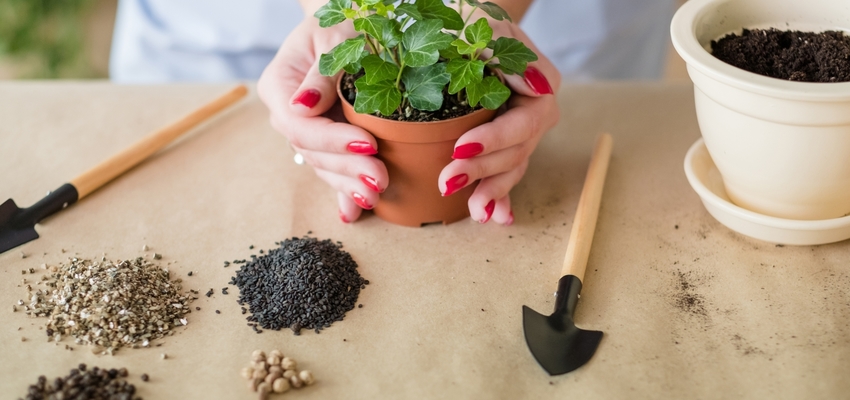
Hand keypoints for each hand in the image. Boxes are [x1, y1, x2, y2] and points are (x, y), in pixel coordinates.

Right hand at [258, 18, 387, 222]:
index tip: (368, 143)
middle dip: (347, 168)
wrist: (349, 25)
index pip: (300, 125)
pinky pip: (334, 170)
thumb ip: (321, 73)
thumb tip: (301, 107)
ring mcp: (308, 131)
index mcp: (280, 88)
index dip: (332, 140)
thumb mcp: (335, 38)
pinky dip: (344, 191)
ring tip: (376, 196)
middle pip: (313, 152)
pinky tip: (354, 213)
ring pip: (324, 166)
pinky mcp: (327, 141)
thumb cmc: (344, 23)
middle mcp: (289, 115)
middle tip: (380, 179)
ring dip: (349, 184)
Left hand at [438, 19, 560, 224]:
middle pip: (517, 150)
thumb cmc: (473, 21)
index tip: (460, 147)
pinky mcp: (502, 141)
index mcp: (539, 85)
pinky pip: (505, 172)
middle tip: (448, 180)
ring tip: (475, 211)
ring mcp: (520, 129)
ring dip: (493, 190)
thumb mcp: (486, 28)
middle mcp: (534, 111)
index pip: (525, 121)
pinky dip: (499, 195)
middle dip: (484, 170)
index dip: (495, 139)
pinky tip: (493, 216)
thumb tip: (537, 89)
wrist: (465, 26)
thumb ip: (508, 53)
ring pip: (512, 166)